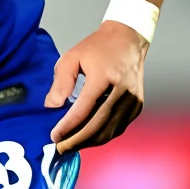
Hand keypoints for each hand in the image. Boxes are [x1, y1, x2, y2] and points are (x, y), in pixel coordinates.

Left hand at [44, 21, 146, 152]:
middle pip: (97, 124)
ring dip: (89, 141)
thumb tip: (52, 106)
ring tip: (72, 146)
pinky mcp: (137, 106)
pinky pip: (118, 127)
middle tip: (60, 149)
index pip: (83, 109)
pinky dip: (102, 135)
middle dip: (77, 140)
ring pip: (109, 130)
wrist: (128, 39)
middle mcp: (122, 91)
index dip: (68, 126)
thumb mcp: (72, 57)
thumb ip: (61, 81)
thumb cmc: (97, 47)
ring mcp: (133, 100)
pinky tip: (88, 137)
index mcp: (103, 77)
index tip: (54, 136)